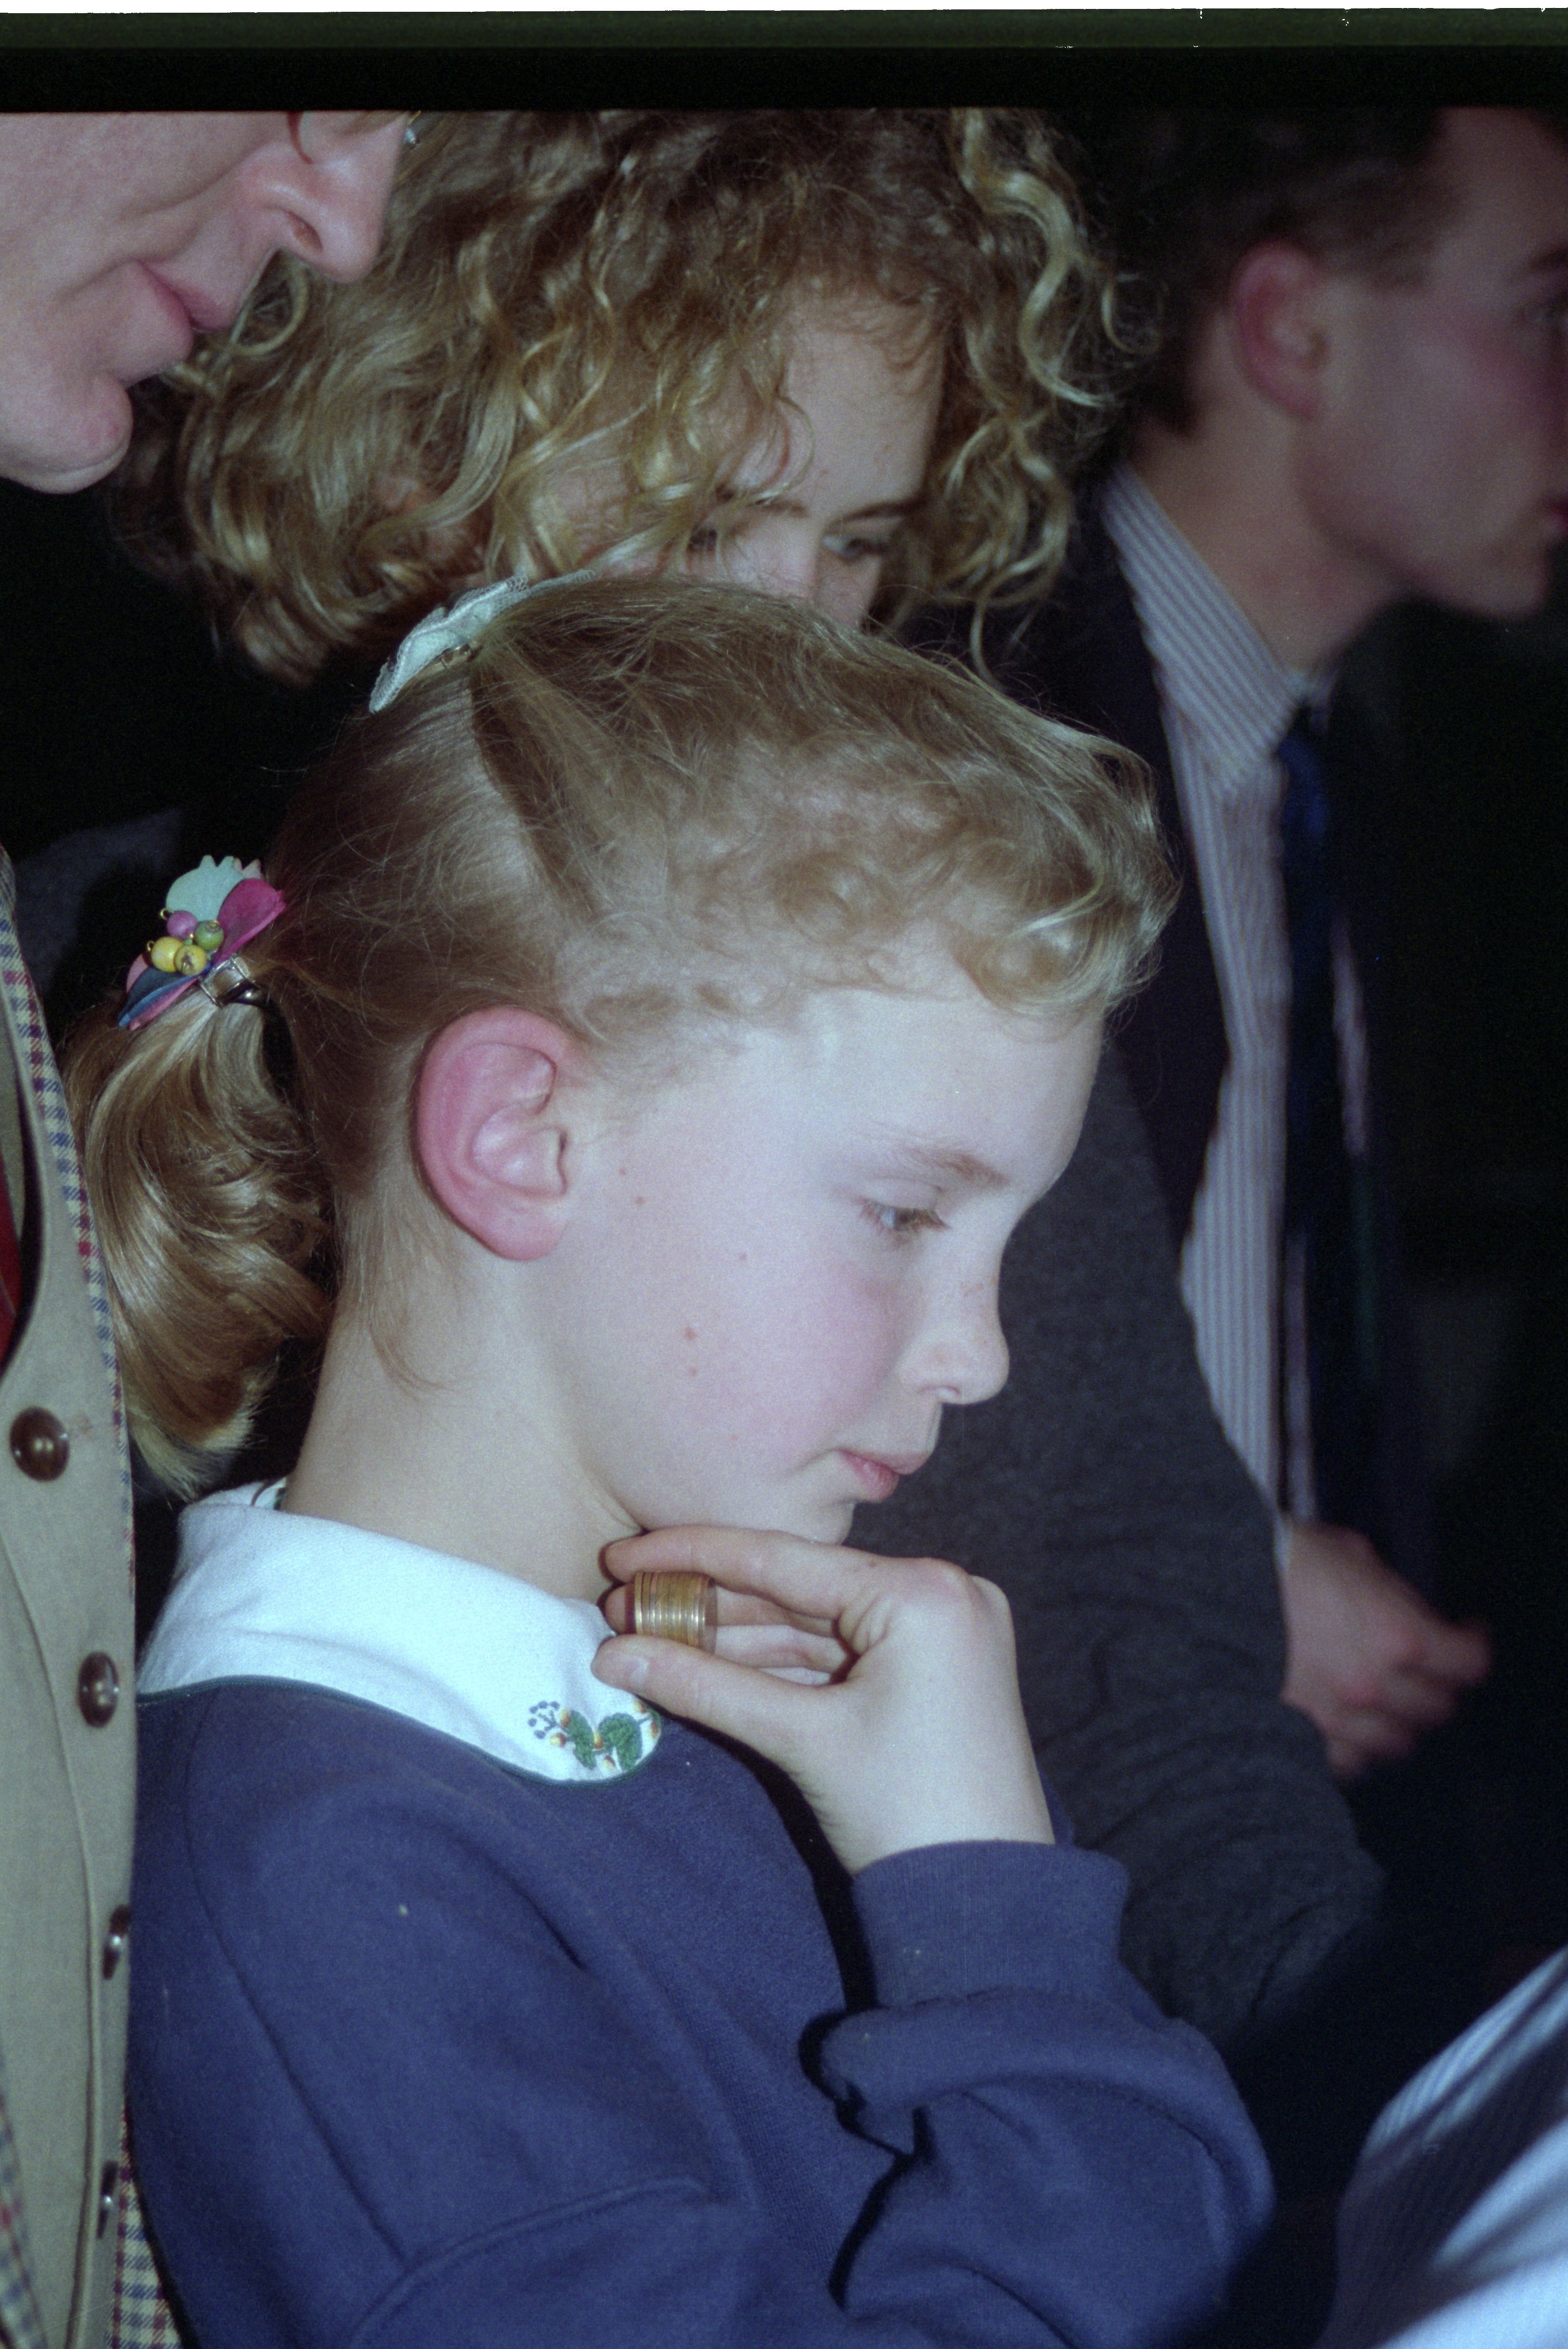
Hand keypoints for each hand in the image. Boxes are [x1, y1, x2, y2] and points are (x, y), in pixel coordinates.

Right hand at [593, 1525, 1053, 1874]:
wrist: (988, 1906)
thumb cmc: (910, 1815)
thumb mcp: (802, 1739)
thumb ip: (706, 1686)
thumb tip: (614, 1655)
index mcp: (924, 1593)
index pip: (785, 1559)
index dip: (694, 1557)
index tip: (626, 1556)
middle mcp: (940, 1595)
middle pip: (797, 1590)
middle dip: (708, 1607)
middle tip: (623, 1607)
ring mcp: (938, 1634)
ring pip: (813, 1627)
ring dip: (734, 1638)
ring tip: (649, 1639)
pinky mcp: (929, 1673)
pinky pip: (838, 1656)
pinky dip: (777, 1666)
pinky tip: (706, 1665)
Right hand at [1281, 1521, 1490, 1778]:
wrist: (1200, 1591)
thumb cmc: (1271, 1562)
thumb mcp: (1346, 1552)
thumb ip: (1388, 1589)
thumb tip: (1405, 1607)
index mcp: (1397, 1636)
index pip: (1467, 1663)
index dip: (1473, 1647)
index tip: (1466, 1637)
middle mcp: (1375, 1688)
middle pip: (1438, 1708)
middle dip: (1436, 1684)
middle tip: (1424, 1668)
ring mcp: (1338, 1721)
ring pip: (1396, 1743)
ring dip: (1397, 1722)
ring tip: (1382, 1701)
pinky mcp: (1299, 1739)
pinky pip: (1347, 1761)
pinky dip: (1353, 1746)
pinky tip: (1344, 1722)